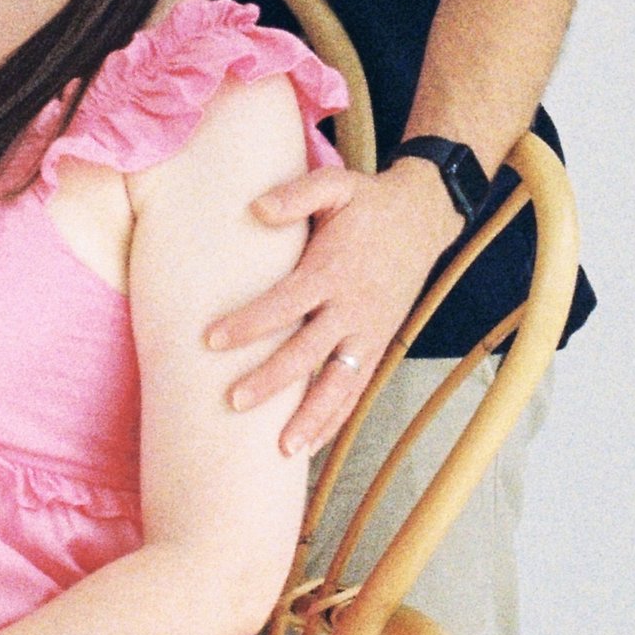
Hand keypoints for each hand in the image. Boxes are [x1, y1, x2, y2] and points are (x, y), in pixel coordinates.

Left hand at [206, 162, 454, 457]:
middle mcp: (352, 308)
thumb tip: (255, 208)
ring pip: (340, 384)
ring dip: (312, 418)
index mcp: (333, 270)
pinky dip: (335, 419)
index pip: (286, 302)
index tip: (211, 339)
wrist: (423, 217)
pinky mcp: (378, 345)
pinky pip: (356, 389)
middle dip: (272, 380)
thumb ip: (296, 195)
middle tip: (233, 402)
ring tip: (283, 449)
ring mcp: (368, 332)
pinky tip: (310, 444)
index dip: (250, 322)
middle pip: (309, 353)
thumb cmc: (369, 203)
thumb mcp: (336, 185)